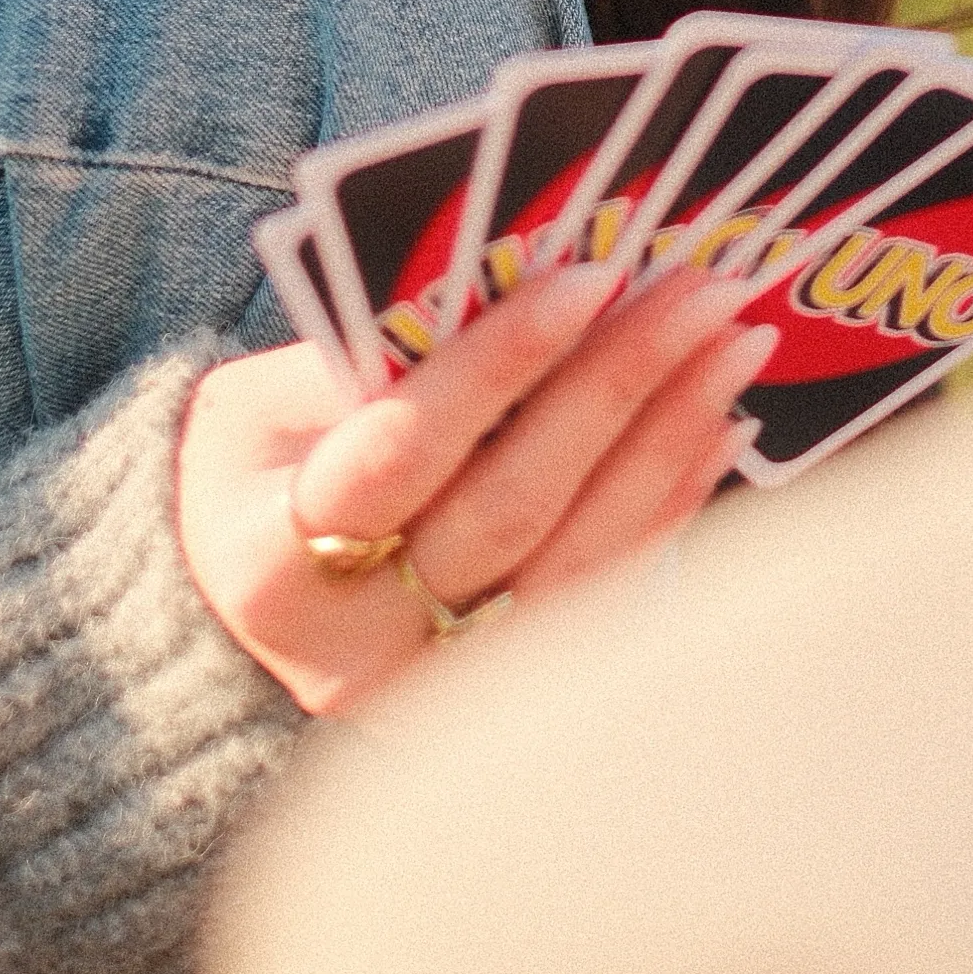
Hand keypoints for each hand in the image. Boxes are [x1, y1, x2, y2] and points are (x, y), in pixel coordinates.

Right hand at [176, 263, 772, 713]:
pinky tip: (719, 424)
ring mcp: (435, 688)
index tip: (593, 276)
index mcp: (269, 558)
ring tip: (735, 342)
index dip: (502, 360)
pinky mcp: (505, 700)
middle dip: (617, 384)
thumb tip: (536, 273)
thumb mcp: (271, 400)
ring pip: (576, 558)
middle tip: (703, 291)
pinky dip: (668, 503)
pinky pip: (605, 591)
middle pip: (511, 505)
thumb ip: (379, 355)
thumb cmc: (260, 464)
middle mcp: (353, 648)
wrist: (237, 600)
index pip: (404, 446)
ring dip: (668, 439)